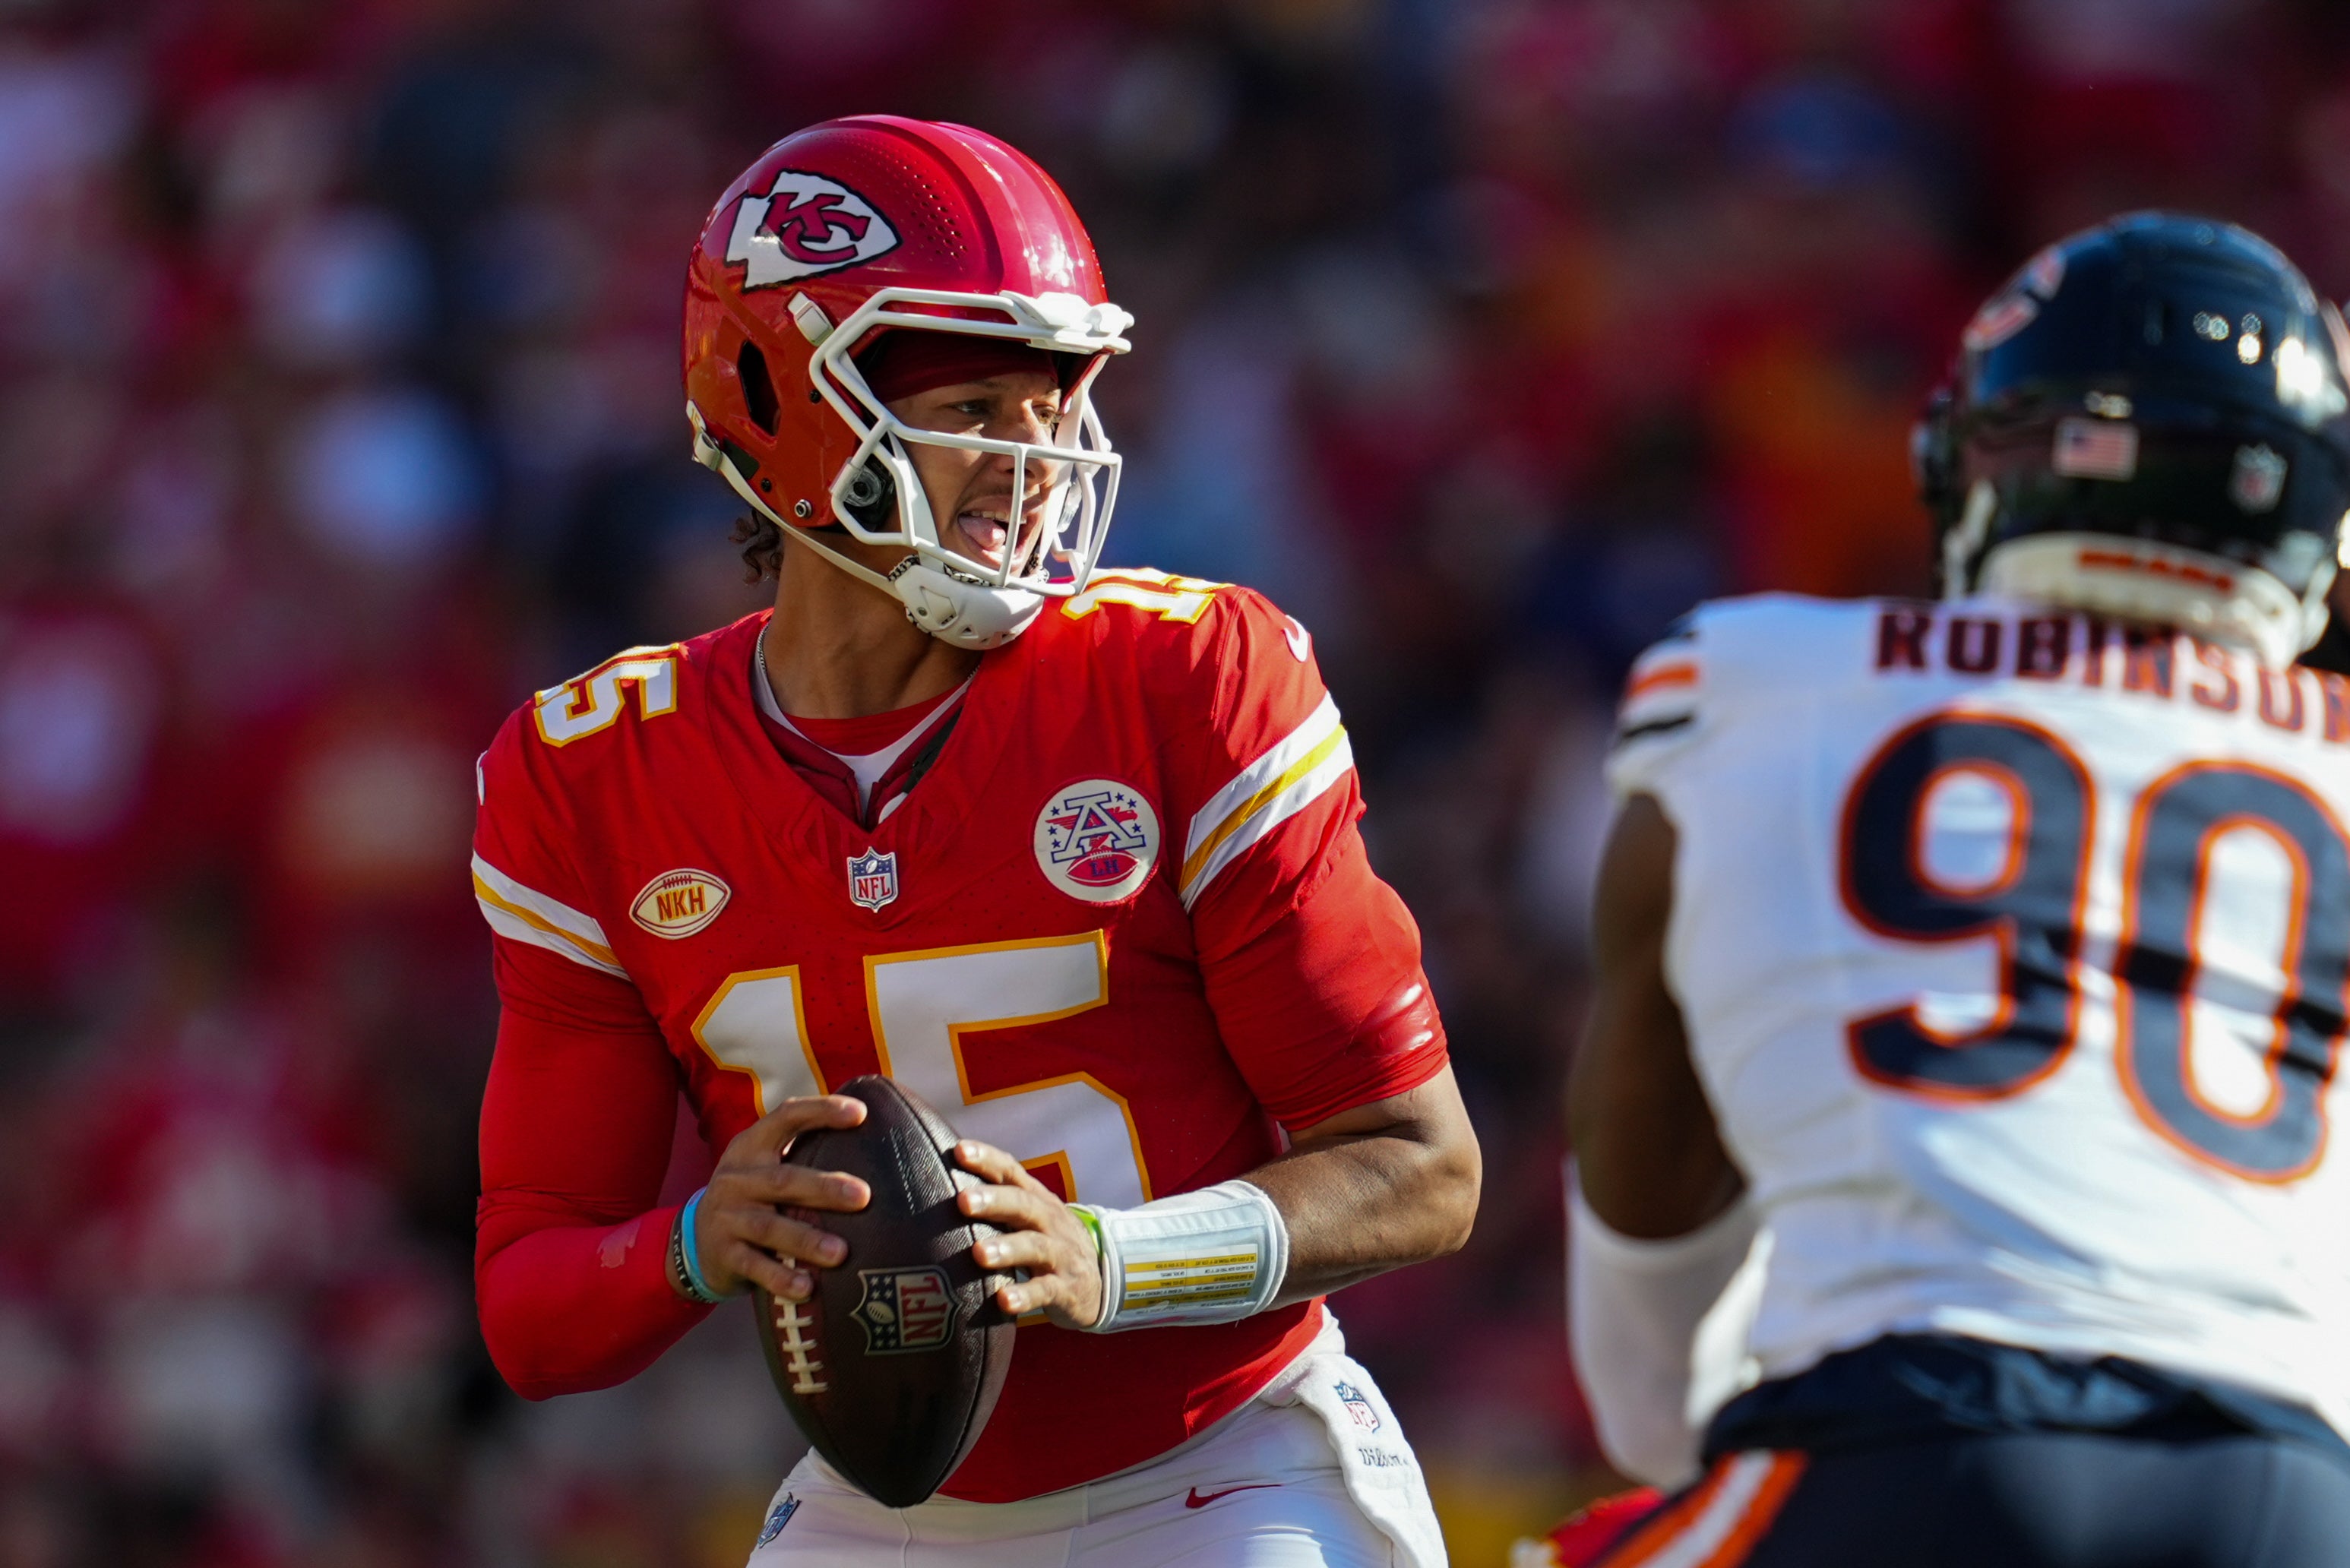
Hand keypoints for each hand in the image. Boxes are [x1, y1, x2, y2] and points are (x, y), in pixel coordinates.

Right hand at [692, 1095, 870, 1301]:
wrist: (694, 1240)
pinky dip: (780, 1278)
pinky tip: (807, 1288)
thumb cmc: (753, 1197)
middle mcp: (736, 1178)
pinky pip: (754, 1267)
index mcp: (751, 1147)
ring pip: (769, 1227)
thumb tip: (875, 1137)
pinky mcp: (724, 1254)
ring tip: (841, 1253)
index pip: (785, 1118)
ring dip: (806, 1240)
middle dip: (823, 1187)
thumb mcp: (766, 1167)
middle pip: (782, 1180)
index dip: (821, 1112)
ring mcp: (727, 1217)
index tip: (861, 1113)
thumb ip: (805, 1151)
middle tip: (864, 1196)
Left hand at [953, 1140, 1105, 1329]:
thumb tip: (933, 1189)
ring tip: (978, 1254)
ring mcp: (1061, 1254)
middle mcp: (1050, 1221)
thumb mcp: (1028, 1218)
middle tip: (962, 1201)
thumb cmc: (1046, 1243)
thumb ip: (994, 1205)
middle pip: (1023, 1205)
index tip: (958, 1151)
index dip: (987, 1159)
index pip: (1011, 1172)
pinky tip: (1004, 1301)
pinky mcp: (1066, 1288)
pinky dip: (1025, 1296)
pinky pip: (1045, 1291)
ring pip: (1035, 1247)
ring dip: (1007, 1249)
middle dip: (994, 1201)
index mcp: (1035, 1199)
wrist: (1101, 1281)